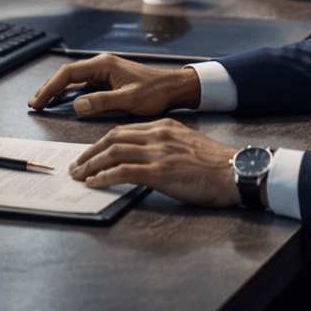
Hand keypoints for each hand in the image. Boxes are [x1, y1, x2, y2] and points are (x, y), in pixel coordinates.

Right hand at [28, 53, 200, 115]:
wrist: (172, 88)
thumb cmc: (155, 91)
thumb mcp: (129, 99)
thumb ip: (102, 101)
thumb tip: (76, 105)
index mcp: (104, 64)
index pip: (68, 73)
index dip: (50, 87)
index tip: (39, 101)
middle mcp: (101, 65)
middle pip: (67, 74)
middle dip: (49, 88)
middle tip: (35, 104)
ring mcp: (104, 72)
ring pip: (73, 79)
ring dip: (57, 90)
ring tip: (43, 102)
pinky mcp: (107, 80)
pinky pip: (83, 84)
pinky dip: (70, 92)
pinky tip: (64, 101)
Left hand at [69, 119, 241, 205]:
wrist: (234, 171)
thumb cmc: (214, 164)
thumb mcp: (187, 144)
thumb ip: (165, 145)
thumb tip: (145, 158)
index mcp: (164, 127)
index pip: (123, 130)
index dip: (102, 142)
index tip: (90, 152)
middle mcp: (157, 135)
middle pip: (113, 138)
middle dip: (90, 152)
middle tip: (76, 164)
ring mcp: (157, 153)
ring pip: (113, 153)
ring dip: (91, 165)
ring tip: (78, 175)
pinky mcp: (159, 172)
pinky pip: (122, 172)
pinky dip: (103, 177)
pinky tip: (94, 184)